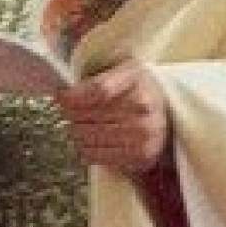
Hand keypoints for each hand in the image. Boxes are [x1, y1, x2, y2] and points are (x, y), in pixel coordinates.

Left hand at [57, 61, 171, 175]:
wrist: (166, 116)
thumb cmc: (136, 90)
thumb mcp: (121, 70)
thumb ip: (94, 77)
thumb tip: (59, 92)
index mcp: (136, 78)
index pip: (98, 90)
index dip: (73, 96)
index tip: (60, 98)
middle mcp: (143, 106)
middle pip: (89, 116)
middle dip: (70, 116)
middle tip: (66, 115)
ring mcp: (144, 133)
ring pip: (90, 137)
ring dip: (76, 134)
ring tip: (77, 128)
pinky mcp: (141, 154)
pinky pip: (99, 156)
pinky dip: (86, 150)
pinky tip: (88, 143)